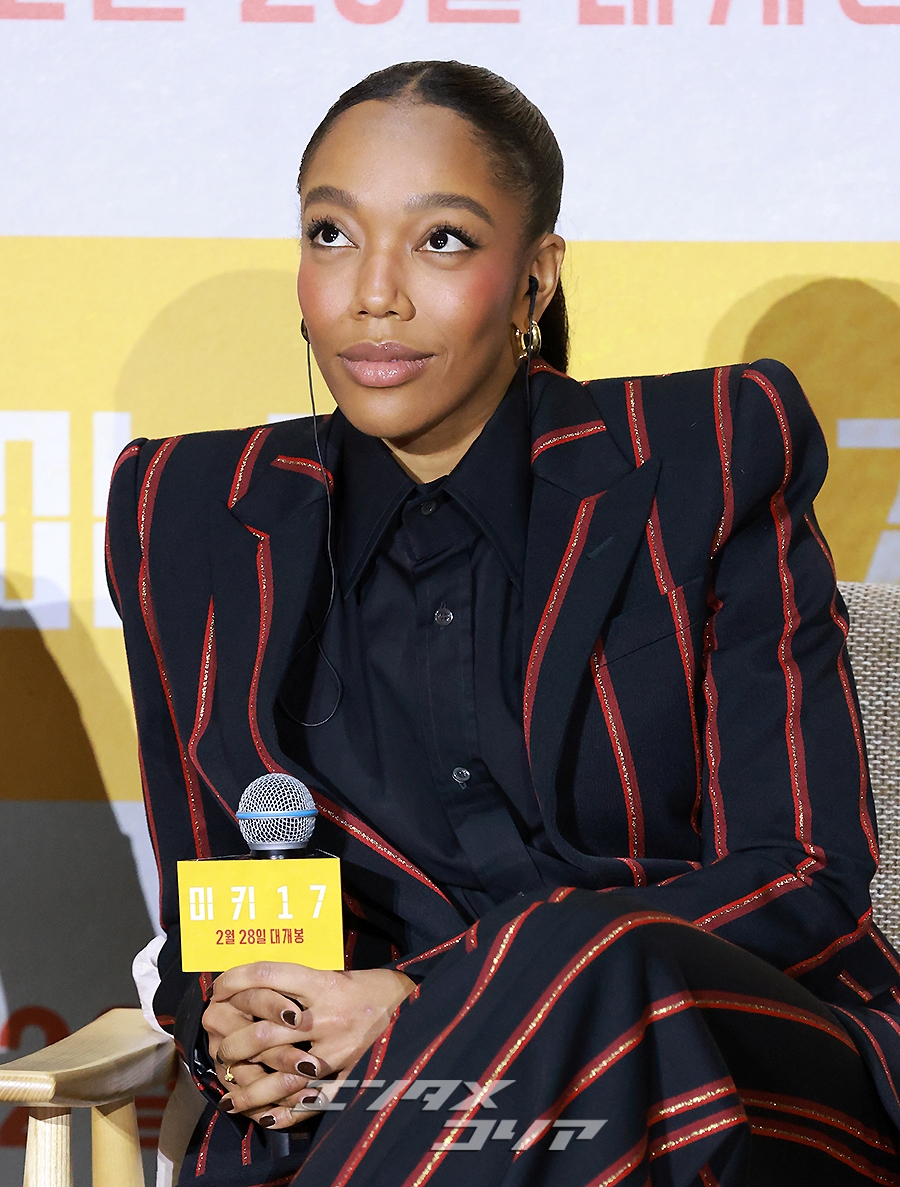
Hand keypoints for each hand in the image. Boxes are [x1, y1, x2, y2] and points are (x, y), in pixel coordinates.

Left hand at [202, 962, 414, 1128]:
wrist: (415, 1008)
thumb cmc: (371, 988)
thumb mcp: (337, 974)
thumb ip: (299, 983)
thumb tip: (251, 988)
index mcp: (325, 983)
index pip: (269, 976)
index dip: (237, 980)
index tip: (218, 988)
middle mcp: (328, 1016)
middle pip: (266, 1031)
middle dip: (234, 1044)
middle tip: (221, 1050)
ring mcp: (339, 1050)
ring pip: (281, 1075)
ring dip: (250, 1090)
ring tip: (229, 1096)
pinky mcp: (350, 1075)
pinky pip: (312, 1101)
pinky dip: (285, 1114)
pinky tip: (265, 1118)